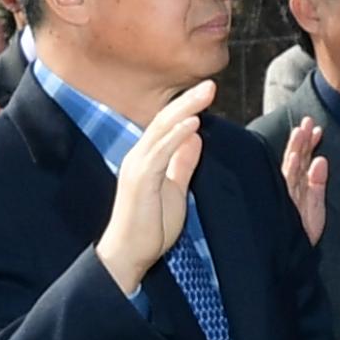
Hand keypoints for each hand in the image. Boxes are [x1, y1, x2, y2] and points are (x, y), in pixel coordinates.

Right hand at [95, 80, 216, 292]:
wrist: (129, 255)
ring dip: (184, 109)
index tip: (208, 92)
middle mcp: (138, 156)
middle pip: (164, 120)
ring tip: (205, 93)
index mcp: (147, 158)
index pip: (167, 125)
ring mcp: (137, 166)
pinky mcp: (139, 180)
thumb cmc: (150, 227)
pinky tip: (192, 123)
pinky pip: (159, 152)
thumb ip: (183, 164)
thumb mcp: (175, 190)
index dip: (187, 107)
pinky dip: (176, 135)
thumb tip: (195, 138)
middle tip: (211, 84)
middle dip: (188, 100)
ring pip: (160, 129)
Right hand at [280, 118, 327, 243]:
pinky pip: (288, 184)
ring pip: (290, 167)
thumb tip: (322, 160)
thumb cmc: (301, 233)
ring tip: (300, 133)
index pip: (302, 160)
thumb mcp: (316, 206)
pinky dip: (291, 169)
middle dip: (300, 140)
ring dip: (296, 149)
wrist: (292, 258)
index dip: (308, 143)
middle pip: (294, 159)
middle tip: (307, 121)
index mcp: (296, 187)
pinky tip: (294, 156)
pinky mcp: (284, 204)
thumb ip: (318, 183)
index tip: (316, 128)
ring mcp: (286, 195)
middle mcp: (289, 188)